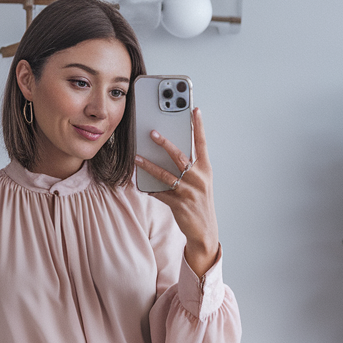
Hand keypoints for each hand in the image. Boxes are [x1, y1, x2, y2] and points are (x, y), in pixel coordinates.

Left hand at [134, 107, 220, 278]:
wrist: (205, 232)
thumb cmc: (199, 202)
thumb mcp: (200, 183)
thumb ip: (188, 167)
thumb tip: (167, 152)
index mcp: (205, 170)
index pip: (202, 143)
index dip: (198, 126)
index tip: (195, 109)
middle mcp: (198, 178)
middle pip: (179, 156)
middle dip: (164, 143)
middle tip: (151, 132)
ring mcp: (189, 192)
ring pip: (165, 174)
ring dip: (149, 165)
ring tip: (136, 158)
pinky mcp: (179, 204)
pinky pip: (160, 193)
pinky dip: (149, 188)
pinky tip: (139, 184)